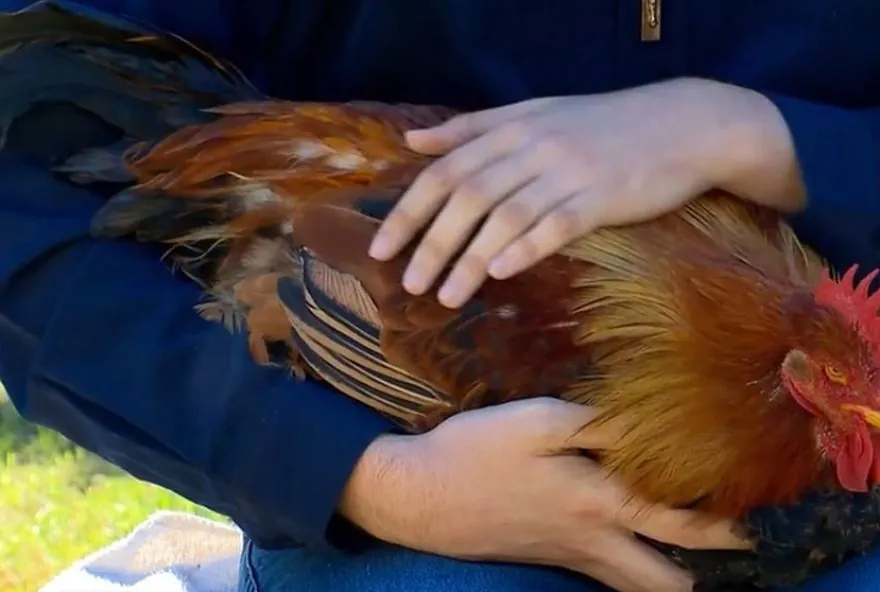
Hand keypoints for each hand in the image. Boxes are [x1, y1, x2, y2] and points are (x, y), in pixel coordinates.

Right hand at [339, 399, 748, 591]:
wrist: (421, 498)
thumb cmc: (475, 452)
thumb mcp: (536, 422)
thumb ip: (597, 424)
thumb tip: (649, 422)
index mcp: (596, 502)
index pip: (678, 524)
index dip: (724, 526)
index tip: (758, 519)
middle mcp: (591, 540)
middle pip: (666, 580)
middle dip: (708, 571)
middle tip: (738, 549)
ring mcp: (569, 556)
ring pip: (637, 587)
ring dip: (672, 578)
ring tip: (695, 558)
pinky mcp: (548, 558)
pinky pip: (606, 579)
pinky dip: (633, 574)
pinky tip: (634, 552)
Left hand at [368, 77, 802, 307]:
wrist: (682, 124)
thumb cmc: (602, 125)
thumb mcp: (534, 114)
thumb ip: (472, 128)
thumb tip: (414, 142)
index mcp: (512, 129)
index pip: (444, 171)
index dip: (408, 211)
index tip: (381, 250)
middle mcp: (533, 148)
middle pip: (467, 198)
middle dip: (431, 244)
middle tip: (409, 286)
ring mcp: (568, 172)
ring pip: (505, 218)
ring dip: (469, 260)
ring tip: (444, 298)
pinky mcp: (603, 198)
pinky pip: (556, 226)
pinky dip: (524, 249)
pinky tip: (499, 274)